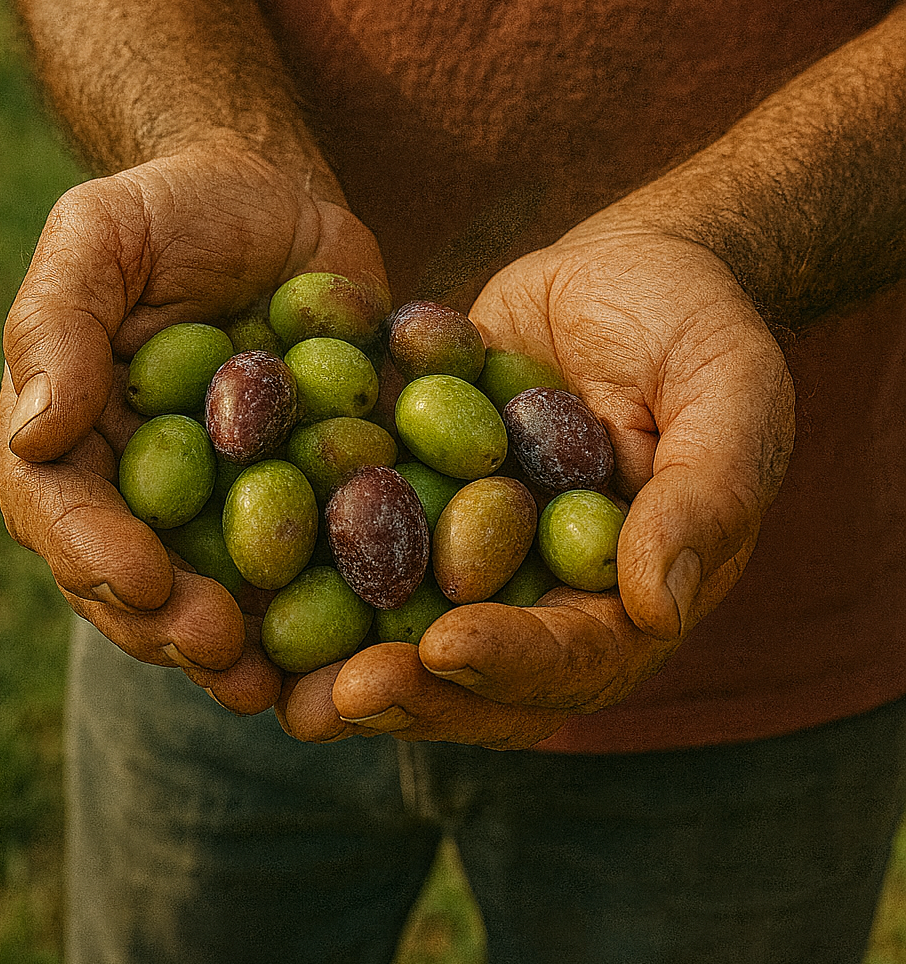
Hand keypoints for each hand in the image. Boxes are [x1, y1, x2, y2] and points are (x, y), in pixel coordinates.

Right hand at [0, 137, 387, 713]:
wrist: (279, 191)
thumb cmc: (173, 204)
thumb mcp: (101, 235)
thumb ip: (57, 325)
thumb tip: (36, 435)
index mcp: (77, 436)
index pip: (63, 511)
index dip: (95, 555)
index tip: (144, 582)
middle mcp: (146, 487)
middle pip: (142, 577)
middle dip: (175, 625)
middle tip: (222, 653)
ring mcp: (230, 498)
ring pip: (228, 591)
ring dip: (254, 645)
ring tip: (287, 684)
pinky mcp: (311, 491)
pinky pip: (324, 556)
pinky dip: (343, 597)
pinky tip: (374, 632)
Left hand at [278, 214, 794, 746]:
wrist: (625, 264)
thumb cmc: (695, 322)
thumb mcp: (728, 391)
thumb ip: (707, 493)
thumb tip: (656, 604)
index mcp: (632, 594)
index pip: (578, 654)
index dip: (514, 660)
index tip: (445, 647)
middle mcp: (547, 593)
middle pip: (478, 670)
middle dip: (406, 688)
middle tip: (329, 699)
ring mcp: (478, 553)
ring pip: (407, 624)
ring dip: (339, 655)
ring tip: (264, 672)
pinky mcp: (420, 500)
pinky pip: (364, 545)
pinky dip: (306, 563)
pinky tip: (234, 566)